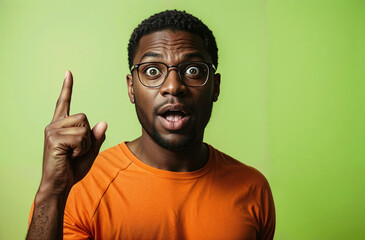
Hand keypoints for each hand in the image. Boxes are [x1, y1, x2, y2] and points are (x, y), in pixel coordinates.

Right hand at [39, 70, 106, 195]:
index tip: (69, 72)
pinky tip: (69, 157)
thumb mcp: (90, 151)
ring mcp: (52, 131)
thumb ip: (96, 137)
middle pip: (84, 117)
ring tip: (72, 154)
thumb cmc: (73, 168)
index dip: (67, 88)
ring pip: (84, 127)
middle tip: (76, 151)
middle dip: (88, 136)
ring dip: (85, 144)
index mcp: (61, 125)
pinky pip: (81, 138)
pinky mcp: (54, 139)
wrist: (59, 185)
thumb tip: (104, 122)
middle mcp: (54, 125)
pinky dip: (81, 149)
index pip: (64, 103)